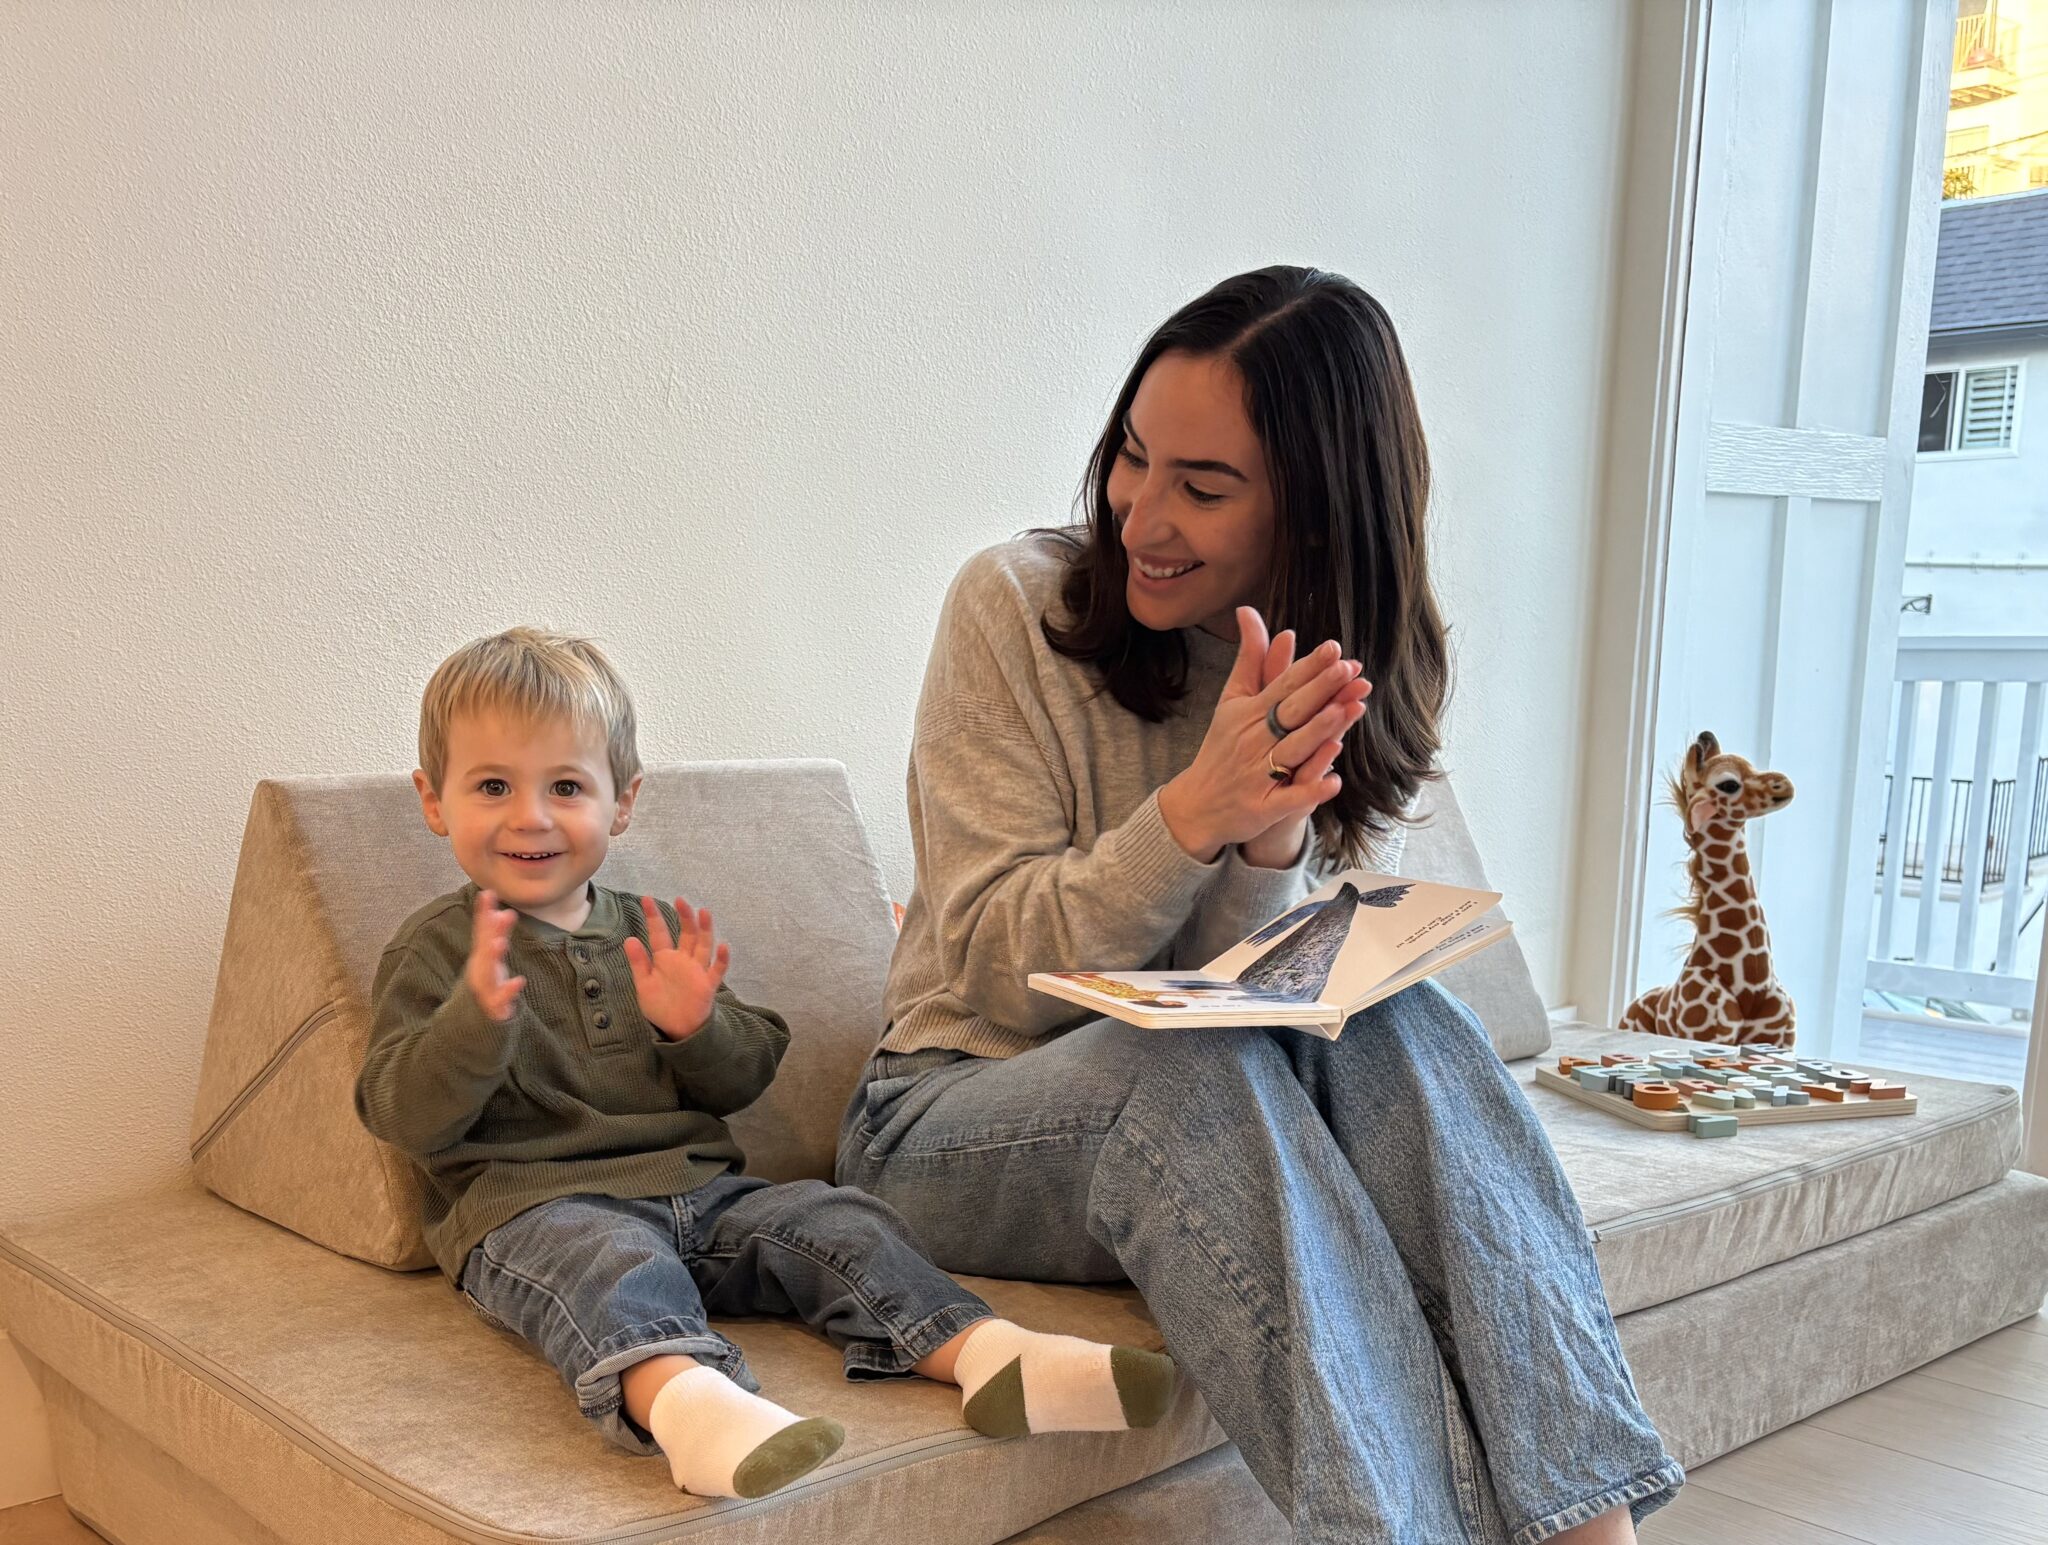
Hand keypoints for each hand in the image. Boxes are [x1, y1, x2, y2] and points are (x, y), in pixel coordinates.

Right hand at [464, 889, 526, 1022]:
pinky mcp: (494, 1005)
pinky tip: (519, 981)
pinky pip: (501, 998)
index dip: (484, 912)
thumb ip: (498, 936)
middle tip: (498, 912)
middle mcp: (481, 968)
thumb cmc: (485, 982)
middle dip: (490, 931)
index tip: (488, 893)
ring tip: (499, 943)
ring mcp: (486, 986)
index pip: (482, 931)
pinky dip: (509, 990)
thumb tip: (507, 912)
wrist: (472, 1018)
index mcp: (481, 956)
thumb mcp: (491, 958)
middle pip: (485, 947)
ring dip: (493, 956)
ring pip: (489, 970)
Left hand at [624, 895, 731, 1041]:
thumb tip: (629, 939)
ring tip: (703, 912)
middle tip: (680, 900)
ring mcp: (697, 970)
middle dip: (684, 917)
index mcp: (665, 958)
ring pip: (703, 946)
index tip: (646, 899)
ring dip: (705, 930)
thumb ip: (638, 963)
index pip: (659, 933)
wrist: (676, 1028)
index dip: (653, 917)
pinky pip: (717, 970)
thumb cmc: (660, 1005)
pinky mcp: (708, 984)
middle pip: (686, 934)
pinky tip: (723, 947)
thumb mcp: (643, 984)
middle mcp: (683, 960)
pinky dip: (721, 959)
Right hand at [1158, 607, 1369, 862]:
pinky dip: (1310, 790)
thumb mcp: (1232, 700)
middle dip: (1319, 690)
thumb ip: (1249, 659)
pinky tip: (1334, 781)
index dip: (1308, 668)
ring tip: (1343, 713)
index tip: (1334, 648)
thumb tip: (1248, 611)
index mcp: (1247, 713)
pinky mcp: (1262, 807)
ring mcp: (1256, 775)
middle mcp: (1252, 741)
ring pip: (1291, 751)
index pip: (1283, 686)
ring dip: (1316, 733)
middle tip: (1347, 669)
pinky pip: (1290, 799)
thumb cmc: (1223, 747)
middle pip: (1290, 713)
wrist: (1197, 804)